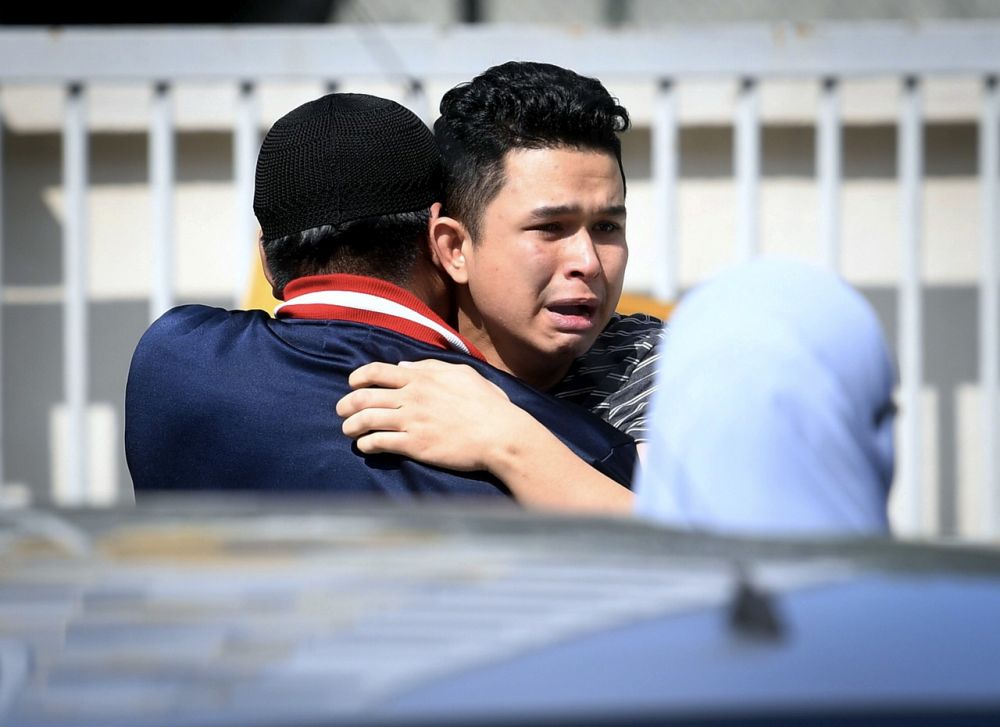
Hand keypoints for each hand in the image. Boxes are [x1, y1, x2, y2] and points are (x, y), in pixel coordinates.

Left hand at [336, 359, 523, 471]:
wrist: (500, 434)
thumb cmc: (487, 404)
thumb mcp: (462, 374)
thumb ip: (431, 367)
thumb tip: (404, 368)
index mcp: (422, 378)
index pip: (377, 371)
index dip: (358, 377)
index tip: (352, 383)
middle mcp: (412, 397)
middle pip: (365, 396)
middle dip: (347, 404)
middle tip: (342, 411)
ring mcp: (412, 422)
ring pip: (366, 420)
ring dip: (351, 426)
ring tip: (348, 430)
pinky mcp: (415, 445)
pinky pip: (379, 443)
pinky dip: (366, 444)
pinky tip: (365, 446)